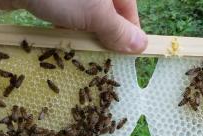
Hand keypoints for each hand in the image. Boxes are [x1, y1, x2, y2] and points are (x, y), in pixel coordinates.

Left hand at [0, 0, 147, 52]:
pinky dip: (65, 29)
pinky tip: (61, 41)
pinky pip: (65, 16)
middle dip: (103, 37)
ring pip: (85, 18)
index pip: (128, 11)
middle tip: (101, 58)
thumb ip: (118, 30)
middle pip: (107, 15)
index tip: (125, 56)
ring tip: (80, 52)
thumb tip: (141, 45)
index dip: (128, 34)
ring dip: (83, 36)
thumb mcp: (96, 14)